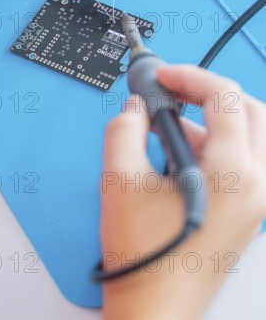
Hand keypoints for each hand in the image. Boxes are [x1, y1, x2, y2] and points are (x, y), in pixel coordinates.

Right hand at [101, 65, 265, 319]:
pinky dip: (216, 144)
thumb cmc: (146, 261)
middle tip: (178, 88)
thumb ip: (125, 129)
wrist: (156, 309)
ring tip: (172, 122)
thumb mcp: (121, 181)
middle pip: (251, 110)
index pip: (224, 98)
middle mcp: (255, 185)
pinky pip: (242, 160)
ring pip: (251, 134)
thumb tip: (135, 109)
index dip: (190, 76)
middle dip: (212, 91)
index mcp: (232, 173)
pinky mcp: (247, 211)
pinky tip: (180, 151)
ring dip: (214, 118)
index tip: (164, 76)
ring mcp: (256, 200)